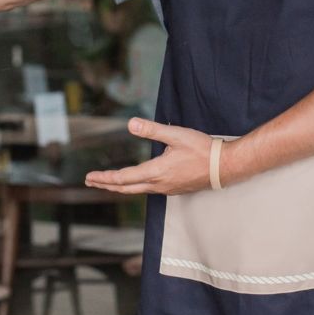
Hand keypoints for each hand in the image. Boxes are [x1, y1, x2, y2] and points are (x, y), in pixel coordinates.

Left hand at [84, 117, 215, 195]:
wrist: (224, 167)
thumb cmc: (202, 149)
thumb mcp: (176, 135)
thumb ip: (152, 130)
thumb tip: (130, 124)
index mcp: (156, 172)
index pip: (124, 178)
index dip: (105, 178)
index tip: (89, 178)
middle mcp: (159, 184)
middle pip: (126, 188)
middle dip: (107, 185)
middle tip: (90, 182)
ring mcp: (167, 189)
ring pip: (137, 190)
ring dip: (120, 186)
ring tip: (108, 183)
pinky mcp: (175, 189)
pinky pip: (149, 190)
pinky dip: (134, 187)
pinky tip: (135, 182)